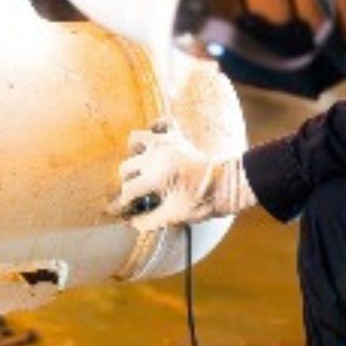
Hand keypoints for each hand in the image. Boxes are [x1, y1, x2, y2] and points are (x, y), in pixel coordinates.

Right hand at [111, 121, 255, 231]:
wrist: (227, 184)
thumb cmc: (203, 201)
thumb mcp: (174, 217)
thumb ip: (149, 221)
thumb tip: (131, 223)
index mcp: (155, 176)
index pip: (127, 190)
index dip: (121, 203)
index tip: (119, 211)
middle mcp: (156, 156)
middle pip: (126, 167)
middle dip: (128, 182)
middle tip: (136, 193)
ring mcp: (166, 143)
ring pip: (135, 139)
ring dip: (135, 153)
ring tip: (142, 166)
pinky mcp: (177, 137)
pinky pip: (161, 122)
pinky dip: (155, 128)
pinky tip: (155, 141)